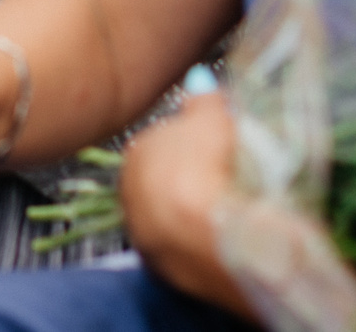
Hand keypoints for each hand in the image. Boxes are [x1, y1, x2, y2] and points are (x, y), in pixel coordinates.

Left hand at [120, 93, 239, 298]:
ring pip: (168, 217)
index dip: (189, 141)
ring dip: (190, 212)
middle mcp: (130, 195)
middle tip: (220, 175)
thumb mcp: (213, 116)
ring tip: (225, 207)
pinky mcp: (164, 271)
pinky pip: (183, 248)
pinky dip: (198, 240)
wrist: (216, 234)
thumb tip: (200, 83)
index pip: (158, 141)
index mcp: (135, 152)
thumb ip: (204, 99)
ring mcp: (144, 235)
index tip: (212, 144)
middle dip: (185, 177)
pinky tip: (221, 234)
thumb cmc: (210, 166)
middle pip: (160, 180)